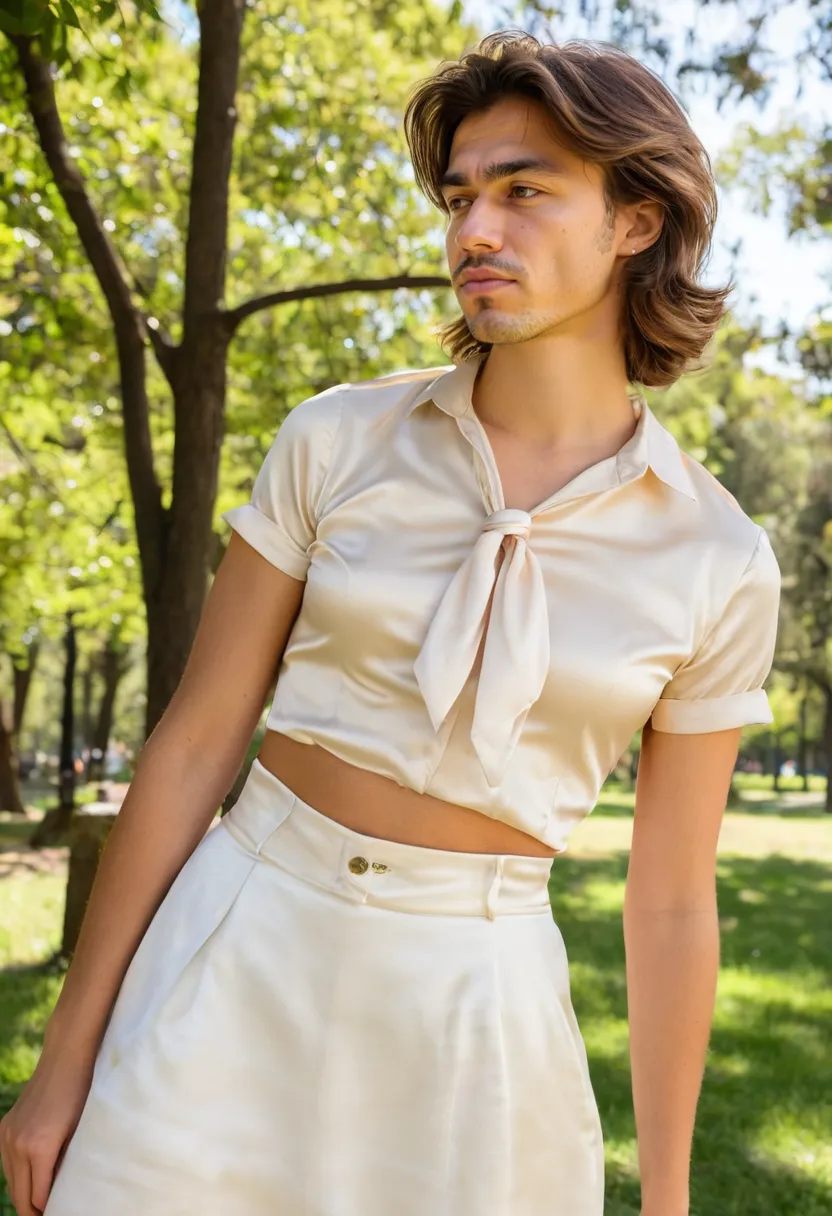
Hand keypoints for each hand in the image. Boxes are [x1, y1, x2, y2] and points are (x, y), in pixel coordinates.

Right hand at [0, 1046, 94, 1214]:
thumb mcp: (79, 1133)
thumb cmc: (81, 1093)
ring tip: (39, 1203)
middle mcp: (17, 1144)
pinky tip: (30, 1179)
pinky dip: (17, 1175)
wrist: (65, 1058)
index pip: (36, 1198)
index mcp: (39, 1148)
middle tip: (47, 1215)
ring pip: (10, 1180)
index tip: (58, 1213)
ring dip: (22, 1194)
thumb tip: (60, 1191)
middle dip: (31, 1210)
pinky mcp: (5, 1128)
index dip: (47, 1211)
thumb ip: (66, 1164)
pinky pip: (7, 1162)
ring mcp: (7, 1135)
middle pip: (19, 1195)